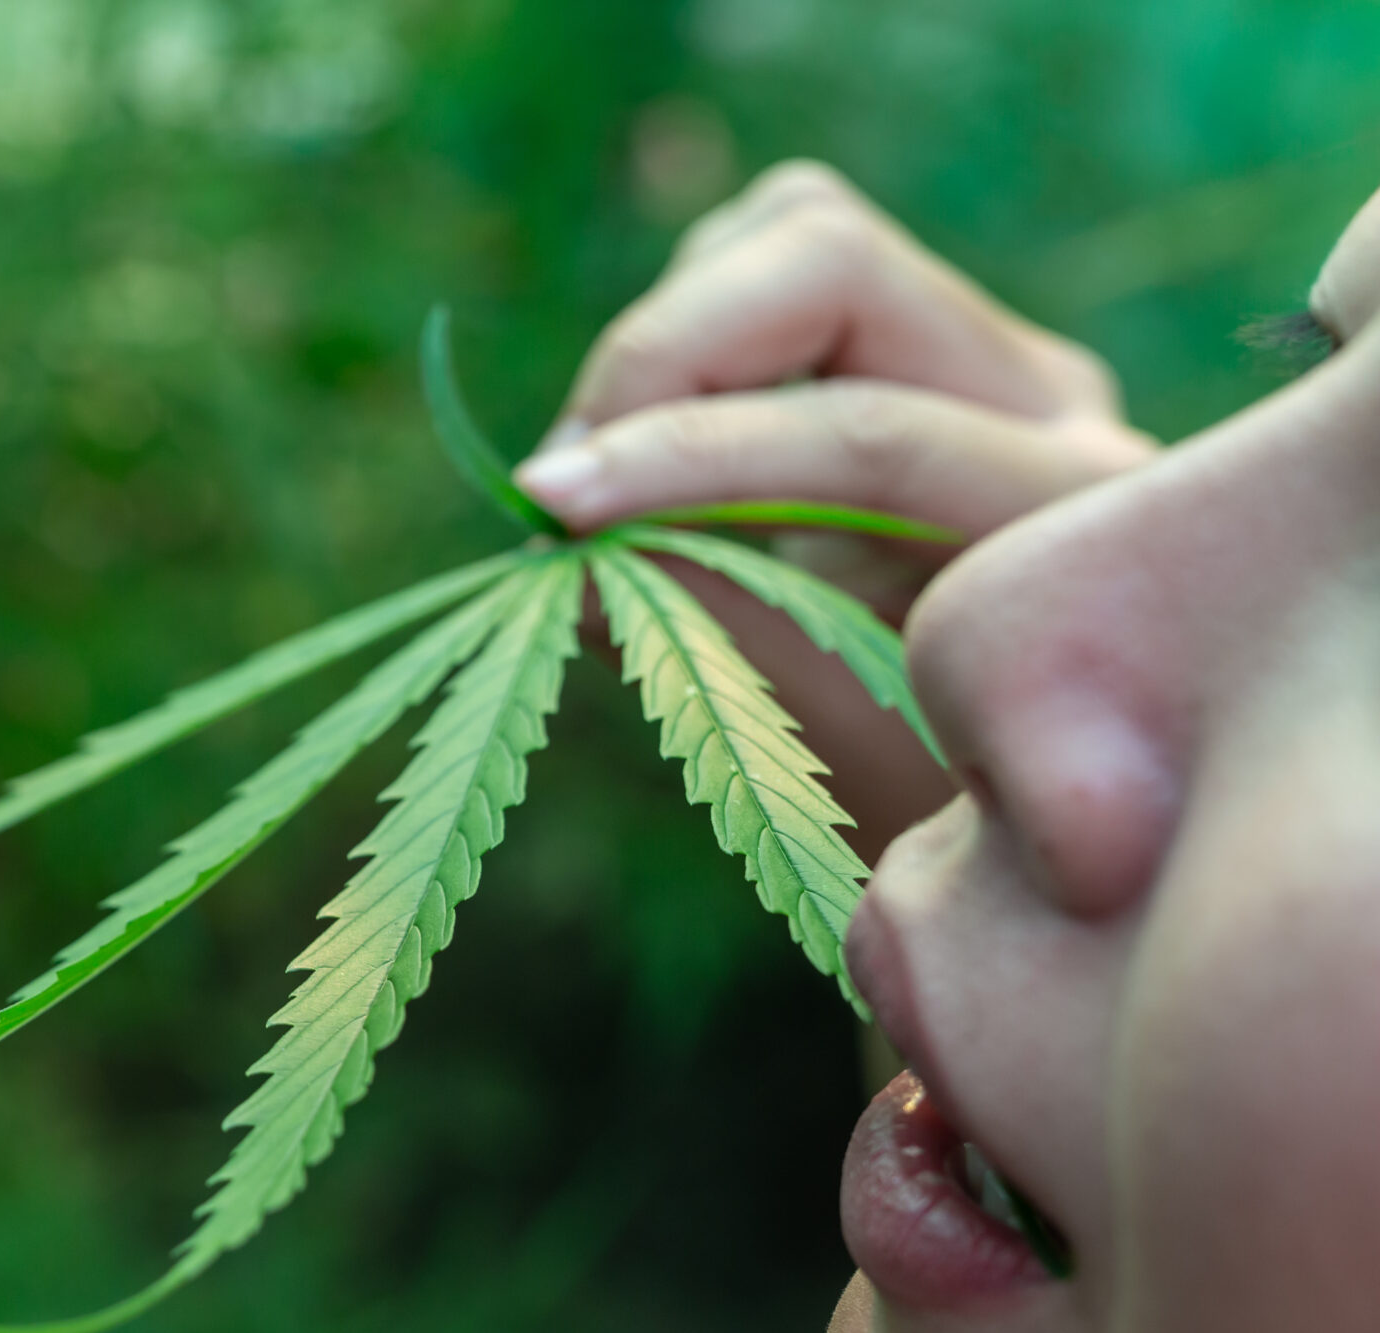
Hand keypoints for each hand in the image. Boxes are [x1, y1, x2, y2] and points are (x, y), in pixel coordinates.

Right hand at [517, 161, 1156, 851]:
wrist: (1016, 805)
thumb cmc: (931, 815)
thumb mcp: (835, 764)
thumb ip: (720, 642)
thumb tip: (573, 555)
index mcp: (1067, 514)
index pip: (864, 432)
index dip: (684, 460)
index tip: (547, 509)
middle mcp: (1048, 398)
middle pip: (826, 252)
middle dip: (660, 351)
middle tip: (562, 487)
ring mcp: (982, 355)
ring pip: (788, 234)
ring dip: (662, 346)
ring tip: (599, 486)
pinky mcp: (906, 345)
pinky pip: (764, 275)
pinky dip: (673, 356)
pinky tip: (641, 468)